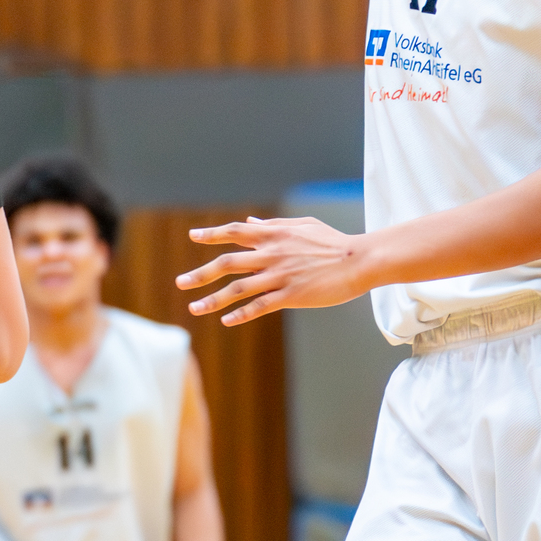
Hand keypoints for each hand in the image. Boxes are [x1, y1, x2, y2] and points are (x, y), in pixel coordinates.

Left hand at [177, 215, 372, 325]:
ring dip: (213, 299)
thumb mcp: (302, 225)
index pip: (235, 232)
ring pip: (238, 289)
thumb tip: (249, 220)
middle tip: (180, 282)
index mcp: (273, 234)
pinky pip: (260, 306)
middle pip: (227, 263)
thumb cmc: (333, 241)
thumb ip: (273, 223)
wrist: (360, 260)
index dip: (212, 234)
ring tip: (194, 308)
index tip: (192, 236)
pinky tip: (225, 321)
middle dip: (201, 274)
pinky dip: (241, 314)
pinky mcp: (292, 295)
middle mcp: (271, 254)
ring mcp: (280, 275)